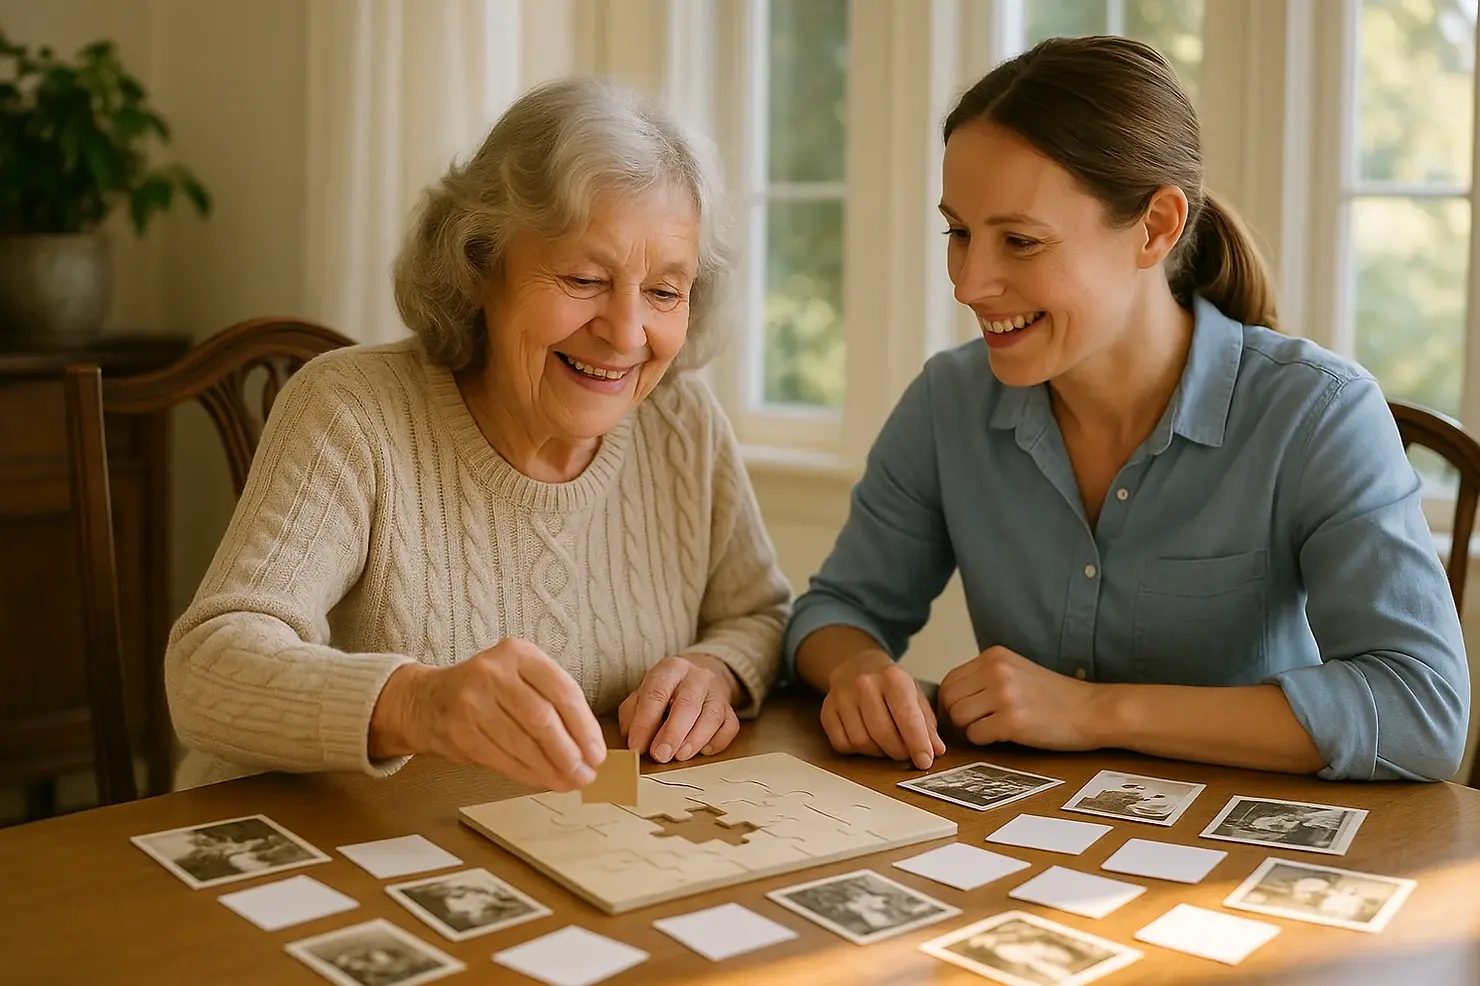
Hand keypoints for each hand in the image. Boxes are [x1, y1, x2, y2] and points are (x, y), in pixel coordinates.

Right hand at [378, 638, 605, 790]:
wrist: (428, 700)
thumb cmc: (489, 690)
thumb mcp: (520, 676)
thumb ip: (552, 700)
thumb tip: (589, 746)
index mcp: (519, 653)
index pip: (563, 691)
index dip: (584, 726)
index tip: (597, 753)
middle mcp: (494, 672)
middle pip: (543, 718)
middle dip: (569, 752)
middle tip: (585, 774)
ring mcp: (473, 701)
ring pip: (523, 742)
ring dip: (550, 769)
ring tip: (569, 782)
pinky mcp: (459, 731)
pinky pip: (502, 758)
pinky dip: (527, 773)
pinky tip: (542, 780)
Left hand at [619, 655, 741, 762]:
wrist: (699, 677)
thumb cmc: (665, 692)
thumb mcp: (642, 695)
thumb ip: (633, 716)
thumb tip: (635, 742)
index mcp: (670, 669)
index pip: (657, 693)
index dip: (645, 722)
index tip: (637, 746)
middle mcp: (697, 676)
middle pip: (687, 703)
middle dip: (673, 733)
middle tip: (661, 755)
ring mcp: (717, 692)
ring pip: (712, 715)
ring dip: (695, 740)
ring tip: (680, 756)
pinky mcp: (731, 710)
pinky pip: (730, 727)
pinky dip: (717, 742)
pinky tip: (703, 751)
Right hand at [821, 650, 944, 769]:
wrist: (855, 665)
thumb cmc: (889, 684)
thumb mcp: (914, 695)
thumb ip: (926, 723)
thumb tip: (936, 750)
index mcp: (892, 677)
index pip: (906, 716)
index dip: (917, 743)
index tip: (925, 761)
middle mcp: (864, 684)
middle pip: (883, 733)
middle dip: (899, 751)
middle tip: (906, 753)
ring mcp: (842, 697)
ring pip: (862, 742)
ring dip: (878, 752)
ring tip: (886, 743)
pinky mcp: (827, 711)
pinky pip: (842, 744)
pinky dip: (857, 750)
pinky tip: (866, 739)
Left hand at [937, 645, 1102, 749]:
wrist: (1093, 710)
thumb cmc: (1056, 697)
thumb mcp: (1016, 671)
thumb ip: (984, 678)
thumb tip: (948, 700)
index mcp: (994, 656)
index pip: (949, 680)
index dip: (951, 702)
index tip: (964, 714)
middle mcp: (996, 671)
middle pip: (949, 700)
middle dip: (957, 718)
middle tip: (976, 726)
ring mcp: (1003, 695)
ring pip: (958, 718)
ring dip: (970, 730)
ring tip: (994, 729)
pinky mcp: (1011, 721)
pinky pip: (975, 736)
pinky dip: (985, 741)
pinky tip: (1005, 736)